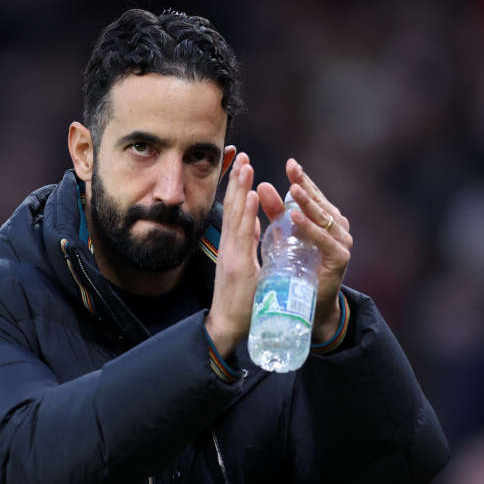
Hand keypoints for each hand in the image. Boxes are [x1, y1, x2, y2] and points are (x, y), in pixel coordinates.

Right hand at [205, 153, 261, 357]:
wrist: (227, 328)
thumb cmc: (240, 303)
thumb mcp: (246, 267)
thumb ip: (249, 245)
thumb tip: (256, 225)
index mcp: (233, 246)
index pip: (234, 210)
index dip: (236, 187)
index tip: (241, 164)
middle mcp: (230, 247)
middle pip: (232, 207)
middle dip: (237, 180)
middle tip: (241, 155)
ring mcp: (232, 255)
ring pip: (236, 215)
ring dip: (240, 188)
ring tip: (246, 165)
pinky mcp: (237, 266)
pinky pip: (243, 235)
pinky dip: (246, 213)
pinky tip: (249, 195)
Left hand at [258, 158, 351, 342]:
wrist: (307, 305)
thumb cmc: (295, 267)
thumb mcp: (282, 235)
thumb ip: (275, 211)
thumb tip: (262, 184)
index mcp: (326, 219)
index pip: (313, 195)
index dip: (302, 179)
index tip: (290, 163)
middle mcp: (338, 228)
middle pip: (319, 202)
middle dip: (304, 185)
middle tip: (292, 168)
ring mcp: (341, 243)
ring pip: (323, 218)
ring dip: (307, 203)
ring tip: (292, 189)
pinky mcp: (340, 259)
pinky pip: (324, 241)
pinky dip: (310, 229)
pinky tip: (296, 217)